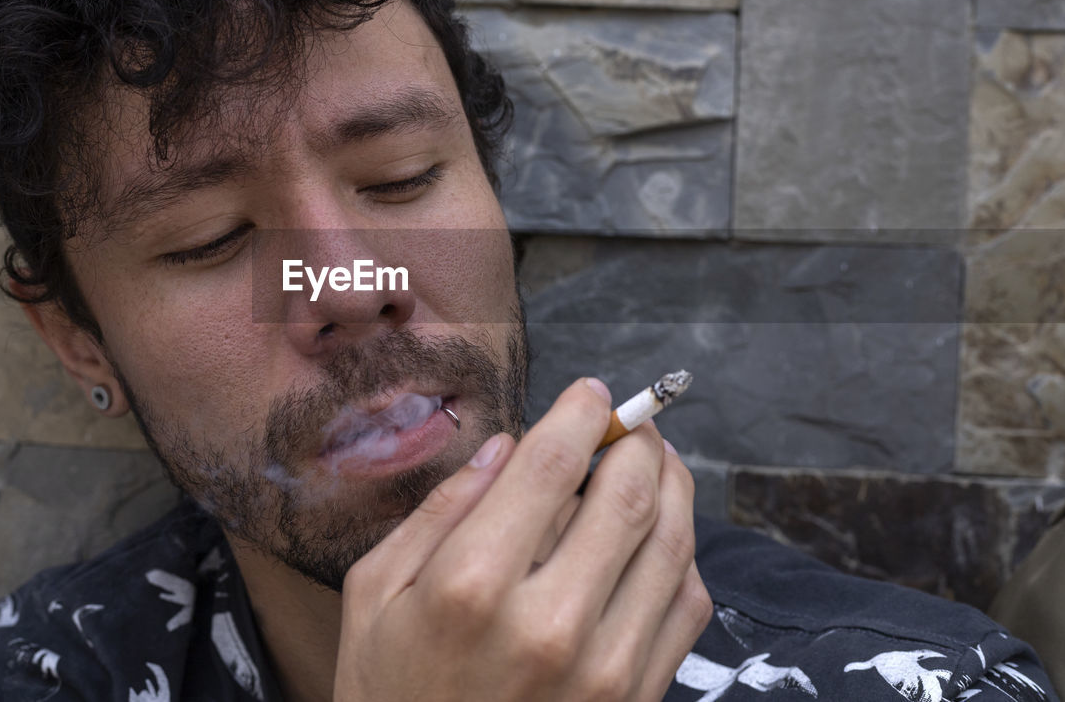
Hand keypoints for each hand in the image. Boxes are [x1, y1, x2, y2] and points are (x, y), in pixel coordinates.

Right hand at [334, 378, 711, 700]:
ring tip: (655, 463)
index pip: (553, 464)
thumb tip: (503, 449)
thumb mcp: (377, 596)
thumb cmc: (391, 694)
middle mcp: (549, 624)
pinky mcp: (635, 699)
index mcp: (472, 586)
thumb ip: (439, 512)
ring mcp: (604, 669)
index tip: (589, 393)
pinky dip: (684, 555)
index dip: (582, 411)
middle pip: (628, 495)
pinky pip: (688, 606)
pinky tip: (658, 536)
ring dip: (674, 486)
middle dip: (638, 439)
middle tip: (630, 420)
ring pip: (673, 544)